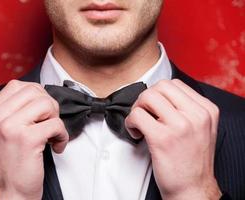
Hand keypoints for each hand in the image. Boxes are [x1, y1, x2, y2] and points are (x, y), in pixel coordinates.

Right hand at [0, 80, 68, 199]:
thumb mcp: (1, 134)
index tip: (42, 111)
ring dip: (56, 119)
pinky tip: (56, 145)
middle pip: (34, 91)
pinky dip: (62, 135)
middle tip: (49, 122)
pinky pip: (55, 124)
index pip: (17, 86)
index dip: (36, 95)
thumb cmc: (12, 165)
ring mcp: (9, 128)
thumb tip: (39, 95)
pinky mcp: (27, 139)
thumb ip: (14, 112)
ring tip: (52, 133)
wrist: (10, 194)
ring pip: (46, 104)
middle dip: (49, 106)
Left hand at [125, 79, 221, 199]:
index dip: (158, 93)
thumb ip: (187, 109)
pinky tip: (136, 132)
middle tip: (144, 112)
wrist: (193, 189)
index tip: (154, 106)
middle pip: (160, 86)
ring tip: (140, 123)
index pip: (175, 84)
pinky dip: (130, 122)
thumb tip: (160, 96)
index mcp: (206, 110)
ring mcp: (180, 126)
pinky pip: (137, 115)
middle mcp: (196, 115)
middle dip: (146, 98)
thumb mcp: (202, 129)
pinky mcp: (162, 138)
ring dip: (137, 108)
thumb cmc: (192, 161)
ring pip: (147, 97)